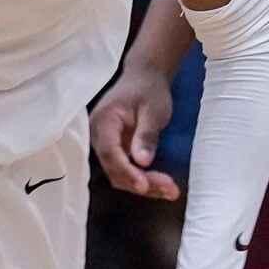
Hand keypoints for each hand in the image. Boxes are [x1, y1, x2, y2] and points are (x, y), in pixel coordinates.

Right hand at [90, 67, 178, 200]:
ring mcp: (104, 144)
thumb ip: (146, 135)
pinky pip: (124, 169)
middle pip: (114, 168)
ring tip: (170, 191)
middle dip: (140, 183)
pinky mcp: (115, 150)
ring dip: (143, 185)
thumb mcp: (153, 110)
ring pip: (119, 173)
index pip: (110, 152)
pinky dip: (142, 178)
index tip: (145, 185)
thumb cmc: (148, 89)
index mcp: (103, 122)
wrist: (144, 77)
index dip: (126, 171)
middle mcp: (97, 136)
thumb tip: (141, 162)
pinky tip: (161, 185)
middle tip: (170, 190)